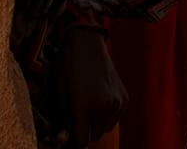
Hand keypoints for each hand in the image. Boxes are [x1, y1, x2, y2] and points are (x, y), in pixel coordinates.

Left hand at [56, 26, 125, 144]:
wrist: (88, 47)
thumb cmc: (71, 70)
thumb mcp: (62, 95)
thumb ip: (64, 120)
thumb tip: (63, 141)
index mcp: (85, 105)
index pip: (82, 139)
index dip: (74, 138)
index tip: (71, 133)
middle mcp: (104, 105)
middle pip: (94, 135)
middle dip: (86, 130)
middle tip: (79, 116)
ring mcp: (116, 101)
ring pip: (105, 128)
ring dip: (97, 123)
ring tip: (90, 106)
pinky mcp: (124, 98)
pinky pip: (115, 118)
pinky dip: (108, 115)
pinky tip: (101, 101)